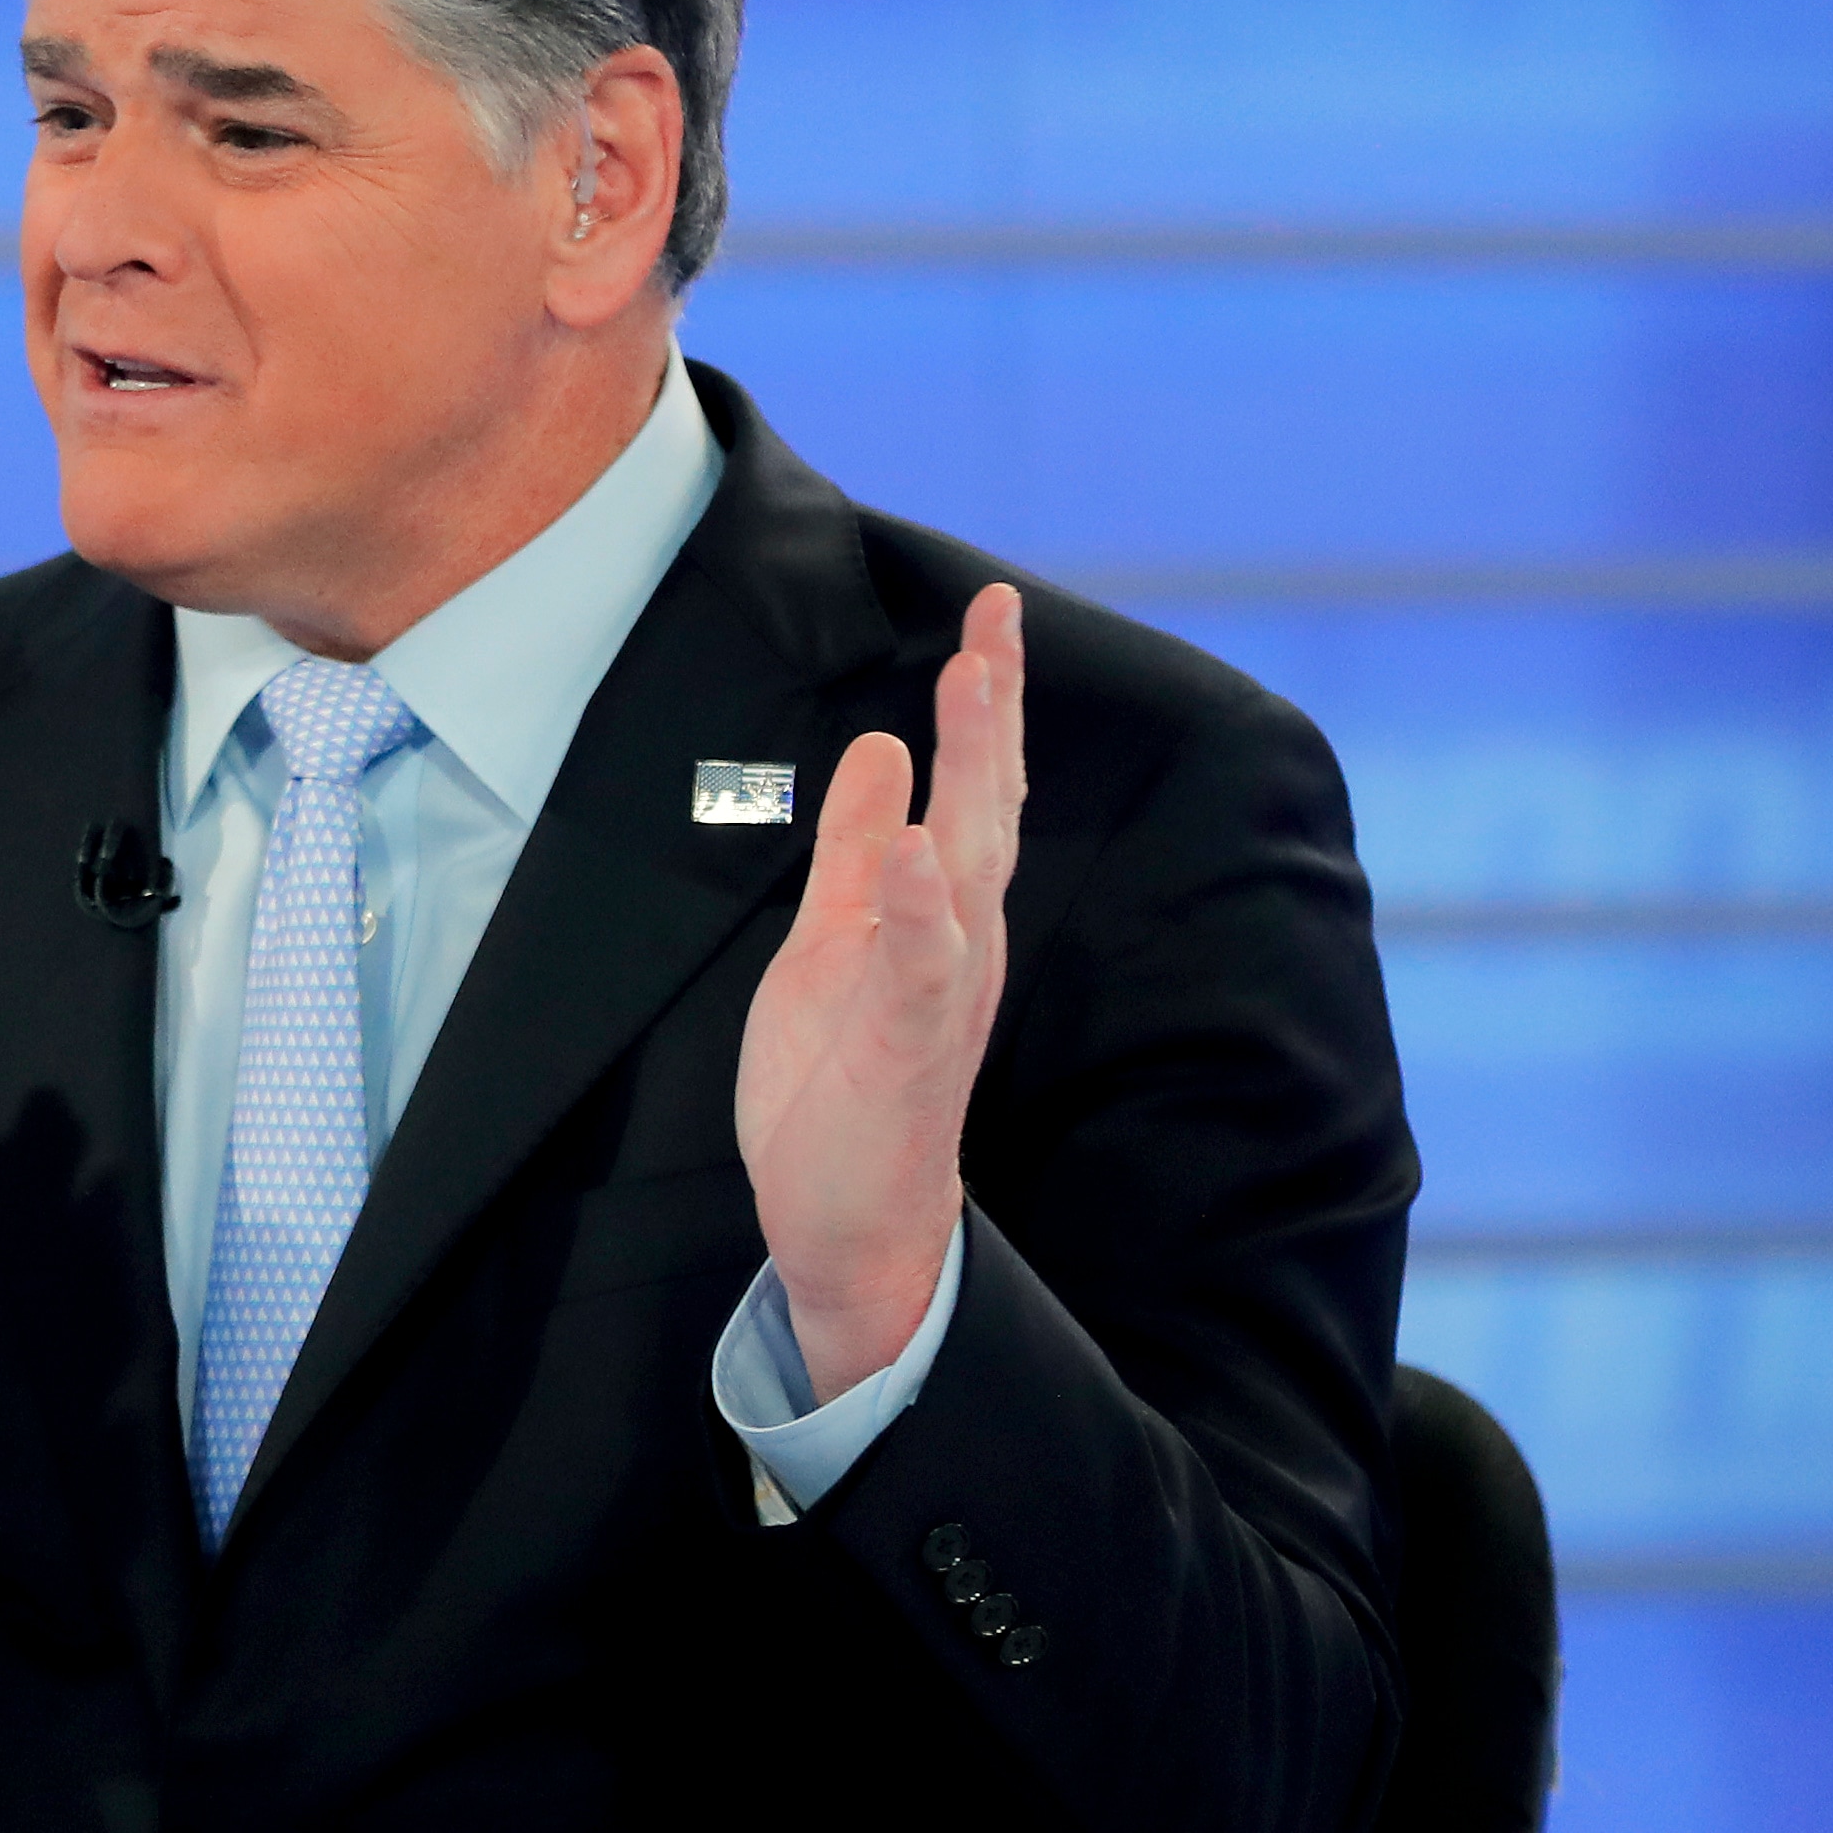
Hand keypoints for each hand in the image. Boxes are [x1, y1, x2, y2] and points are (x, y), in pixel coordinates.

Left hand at [736, 583, 1024, 1399]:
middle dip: (993, 712)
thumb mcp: (834, 939)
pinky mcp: (906, 1049)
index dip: (982, 701)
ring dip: (974, 778)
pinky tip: (920, 852)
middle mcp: (961, 942)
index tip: (990, 611)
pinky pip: (921, 970)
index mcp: (943, 913)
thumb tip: (882, 750)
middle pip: (986, 808)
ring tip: (973, 689)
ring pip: (969, 869)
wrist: (846, 1221)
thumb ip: (856, 850)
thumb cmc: (843, 1084)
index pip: (971, 789)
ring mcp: (940, 994)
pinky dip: (923, 909)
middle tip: (998, 618)